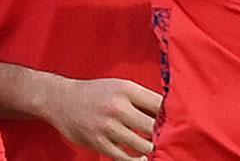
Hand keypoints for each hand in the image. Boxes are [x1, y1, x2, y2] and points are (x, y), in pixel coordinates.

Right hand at [42, 77, 161, 160]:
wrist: (60, 99)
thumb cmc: (95, 93)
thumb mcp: (118, 86)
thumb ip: (142, 98)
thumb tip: (170, 112)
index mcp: (126, 89)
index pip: (160, 104)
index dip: (173, 116)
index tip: (179, 123)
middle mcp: (117, 106)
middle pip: (155, 126)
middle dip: (165, 135)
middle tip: (171, 139)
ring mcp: (108, 126)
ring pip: (144, 145)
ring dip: (152, 149)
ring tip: (158, 149)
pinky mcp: (99, 142)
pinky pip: (126, 159)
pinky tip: (142, 158)